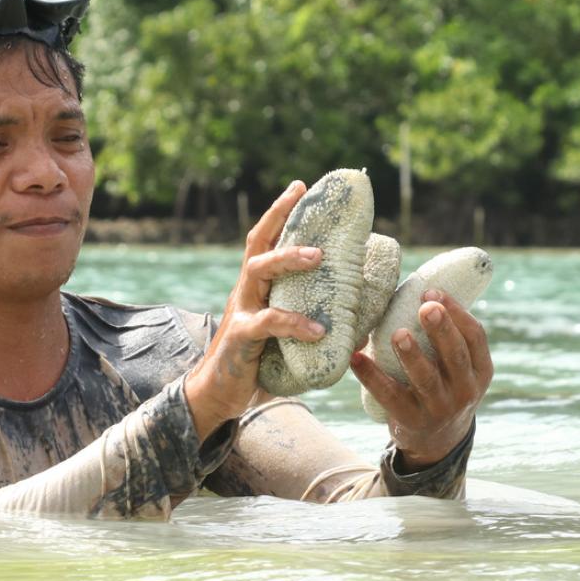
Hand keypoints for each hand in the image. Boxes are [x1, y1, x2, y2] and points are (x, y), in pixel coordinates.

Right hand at [184, 181, 326, 439]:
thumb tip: (360, 319)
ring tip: (318, 256)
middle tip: (302, 198)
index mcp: (257, 286)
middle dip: (279, 216)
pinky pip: (267, 322)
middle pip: (258, 242)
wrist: (219, 395)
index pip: (266, 238)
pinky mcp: (239, 337)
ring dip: (287, 258)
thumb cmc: (259, 361)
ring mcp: (239, 311)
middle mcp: (245, 290)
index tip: (299, 185)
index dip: (280, 212)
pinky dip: (294, 323)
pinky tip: (318, 330)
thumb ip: (312, 318)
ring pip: (258, 270)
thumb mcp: (286, 334)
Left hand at [350, 289, 492, 469]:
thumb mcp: (459, 368)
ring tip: (398, 334)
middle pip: (454, 356)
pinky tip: (356, 358)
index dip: (457, 312)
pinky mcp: (411, 421)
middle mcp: (465, 390)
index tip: (432, 291)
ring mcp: (439, 408)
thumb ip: (446, 336)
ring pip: (426, 379)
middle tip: (425, 307)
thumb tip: (415, 286)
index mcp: (480, 370)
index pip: (475, 337)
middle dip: (440, 329)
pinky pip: (390, 397)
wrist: (437, 440)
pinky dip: (372, 377)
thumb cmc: (444, 385)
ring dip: (411, 355)